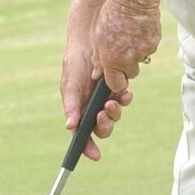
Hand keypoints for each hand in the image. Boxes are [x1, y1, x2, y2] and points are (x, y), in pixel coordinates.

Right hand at [61, 47, 131, 161]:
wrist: (91, 39)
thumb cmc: (76, 63)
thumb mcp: (71, 84)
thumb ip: (72, 105)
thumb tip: (70, 127)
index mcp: (78, 110)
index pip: (82, 134)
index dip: (87, 147)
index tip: (95, 155)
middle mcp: (92, 107)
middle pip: (101, 127)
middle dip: (105, 125)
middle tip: (104, 114)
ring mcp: (106, 98)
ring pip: (114, 115)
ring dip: (115, 112)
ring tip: (114, 100)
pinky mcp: (118, 88)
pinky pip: (123, 100)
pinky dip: (124, 98)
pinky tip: (123, 92)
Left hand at [92, 0, 161, 93]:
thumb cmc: (112, 15)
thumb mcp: (98, 36)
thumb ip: (98, 58)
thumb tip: (96, 74)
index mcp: (112, 60)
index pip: (116, 85)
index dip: (116, 81)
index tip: (115, 74)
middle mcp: (128, 60)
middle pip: (130, 74)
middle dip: (126, 66)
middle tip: (122, 49)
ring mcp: (143, 52)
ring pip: (140, 60)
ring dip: (135, 53)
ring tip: (129, 35)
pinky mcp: (154, 44)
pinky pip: (149, 49)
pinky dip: (144, 43)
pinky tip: (139, 29)